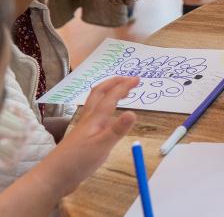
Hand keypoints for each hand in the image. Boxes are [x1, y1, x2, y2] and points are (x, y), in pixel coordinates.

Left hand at [41, 77, 138, 196]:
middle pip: (99, 94)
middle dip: (114, 83)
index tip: (137, 79)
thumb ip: (117, 130)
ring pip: (96, 104)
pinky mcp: (83, 137)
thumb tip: (133, 112)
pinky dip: (106, 109)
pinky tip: (110, 118)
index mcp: (94, 119)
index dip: (124, 86)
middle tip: (129, 80)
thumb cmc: (77, 161)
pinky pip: (96, 116)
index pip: (111, 97)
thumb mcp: (102, 146)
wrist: (53, 177)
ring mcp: (84, 128)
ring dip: (109, 94)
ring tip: (122, 93)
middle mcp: (88, 119)